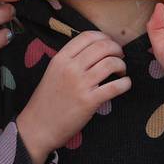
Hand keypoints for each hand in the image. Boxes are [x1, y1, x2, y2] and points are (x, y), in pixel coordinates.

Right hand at [15, 29, 129, 163]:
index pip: (87, 36)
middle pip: (102, 47)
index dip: (104, 37)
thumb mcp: (53, 72)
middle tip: (119, 57)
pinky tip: (124, 84)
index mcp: (61, 58)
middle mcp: (70, 67)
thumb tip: (94, 51)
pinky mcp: (89, 101)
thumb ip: (70, 60)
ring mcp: (80, 84)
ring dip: (121, 65)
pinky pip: (115, 86)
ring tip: (121, 72)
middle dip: (116, 49)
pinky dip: (125, 83)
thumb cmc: (46, 100)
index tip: (110, 44)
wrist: (38, 127)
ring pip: (111, 63)